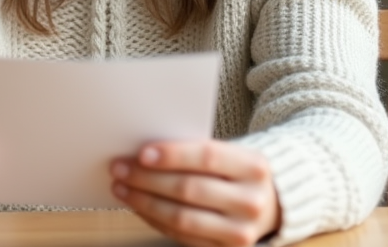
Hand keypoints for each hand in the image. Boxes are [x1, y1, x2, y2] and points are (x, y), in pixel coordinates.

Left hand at [110, 140, 280, 246]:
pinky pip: (181, 237)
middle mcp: (251, 201)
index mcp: (254, 166)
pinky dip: (154, 220)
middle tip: (119, 168)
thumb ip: (194, 151)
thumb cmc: (234, 171)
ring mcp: (240, 231)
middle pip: (190, 189)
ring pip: (182, 218)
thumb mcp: (228, 153)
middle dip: (147, 179)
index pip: (207, 156)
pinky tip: (138, 205)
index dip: (172, 155)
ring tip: (121, 187)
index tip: (141, 152)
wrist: (268, 204)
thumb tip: (143, 152)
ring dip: (144, 202)